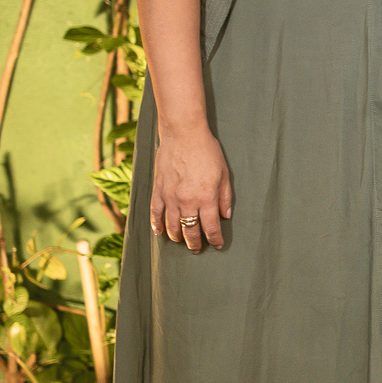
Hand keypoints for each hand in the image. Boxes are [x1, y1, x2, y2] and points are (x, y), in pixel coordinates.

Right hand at [150, 125, 231, 250]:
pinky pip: (155, 212)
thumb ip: (225, 197)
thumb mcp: (223, 173)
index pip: (210, 227)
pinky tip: (159, 232)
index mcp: (206, 198)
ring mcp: (170, 197)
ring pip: (172, 226)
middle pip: (190, 231)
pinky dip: (156, 225)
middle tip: (198, 249)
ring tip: (181, 242)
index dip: (215, 239)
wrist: (183, 133)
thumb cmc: (207, 151)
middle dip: (195, 243)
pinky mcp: (158, 190)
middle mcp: (187, 201)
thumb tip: (226, 216)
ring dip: (177, 237)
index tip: (217, 245)